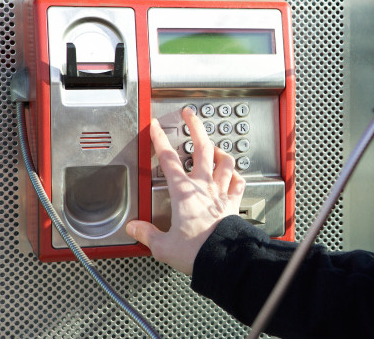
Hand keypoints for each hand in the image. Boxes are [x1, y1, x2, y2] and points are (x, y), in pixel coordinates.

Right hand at [126, 107, 245, 274]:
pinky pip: (239, 183)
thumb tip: (134, 228)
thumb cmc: (195, 251)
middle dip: (195, 127)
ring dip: (220, 151)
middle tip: (190, 115)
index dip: (160, 139)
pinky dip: (237, 176)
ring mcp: (221, 192)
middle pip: (202, 148)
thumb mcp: (163, 245)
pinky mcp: (234, 202)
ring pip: (225, 161)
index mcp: (183, 192)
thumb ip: (147, 234)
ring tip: (215, 145)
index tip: (155, 126)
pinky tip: (234, 175)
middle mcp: (204, 186)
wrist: (223, 258)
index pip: (168, 159)